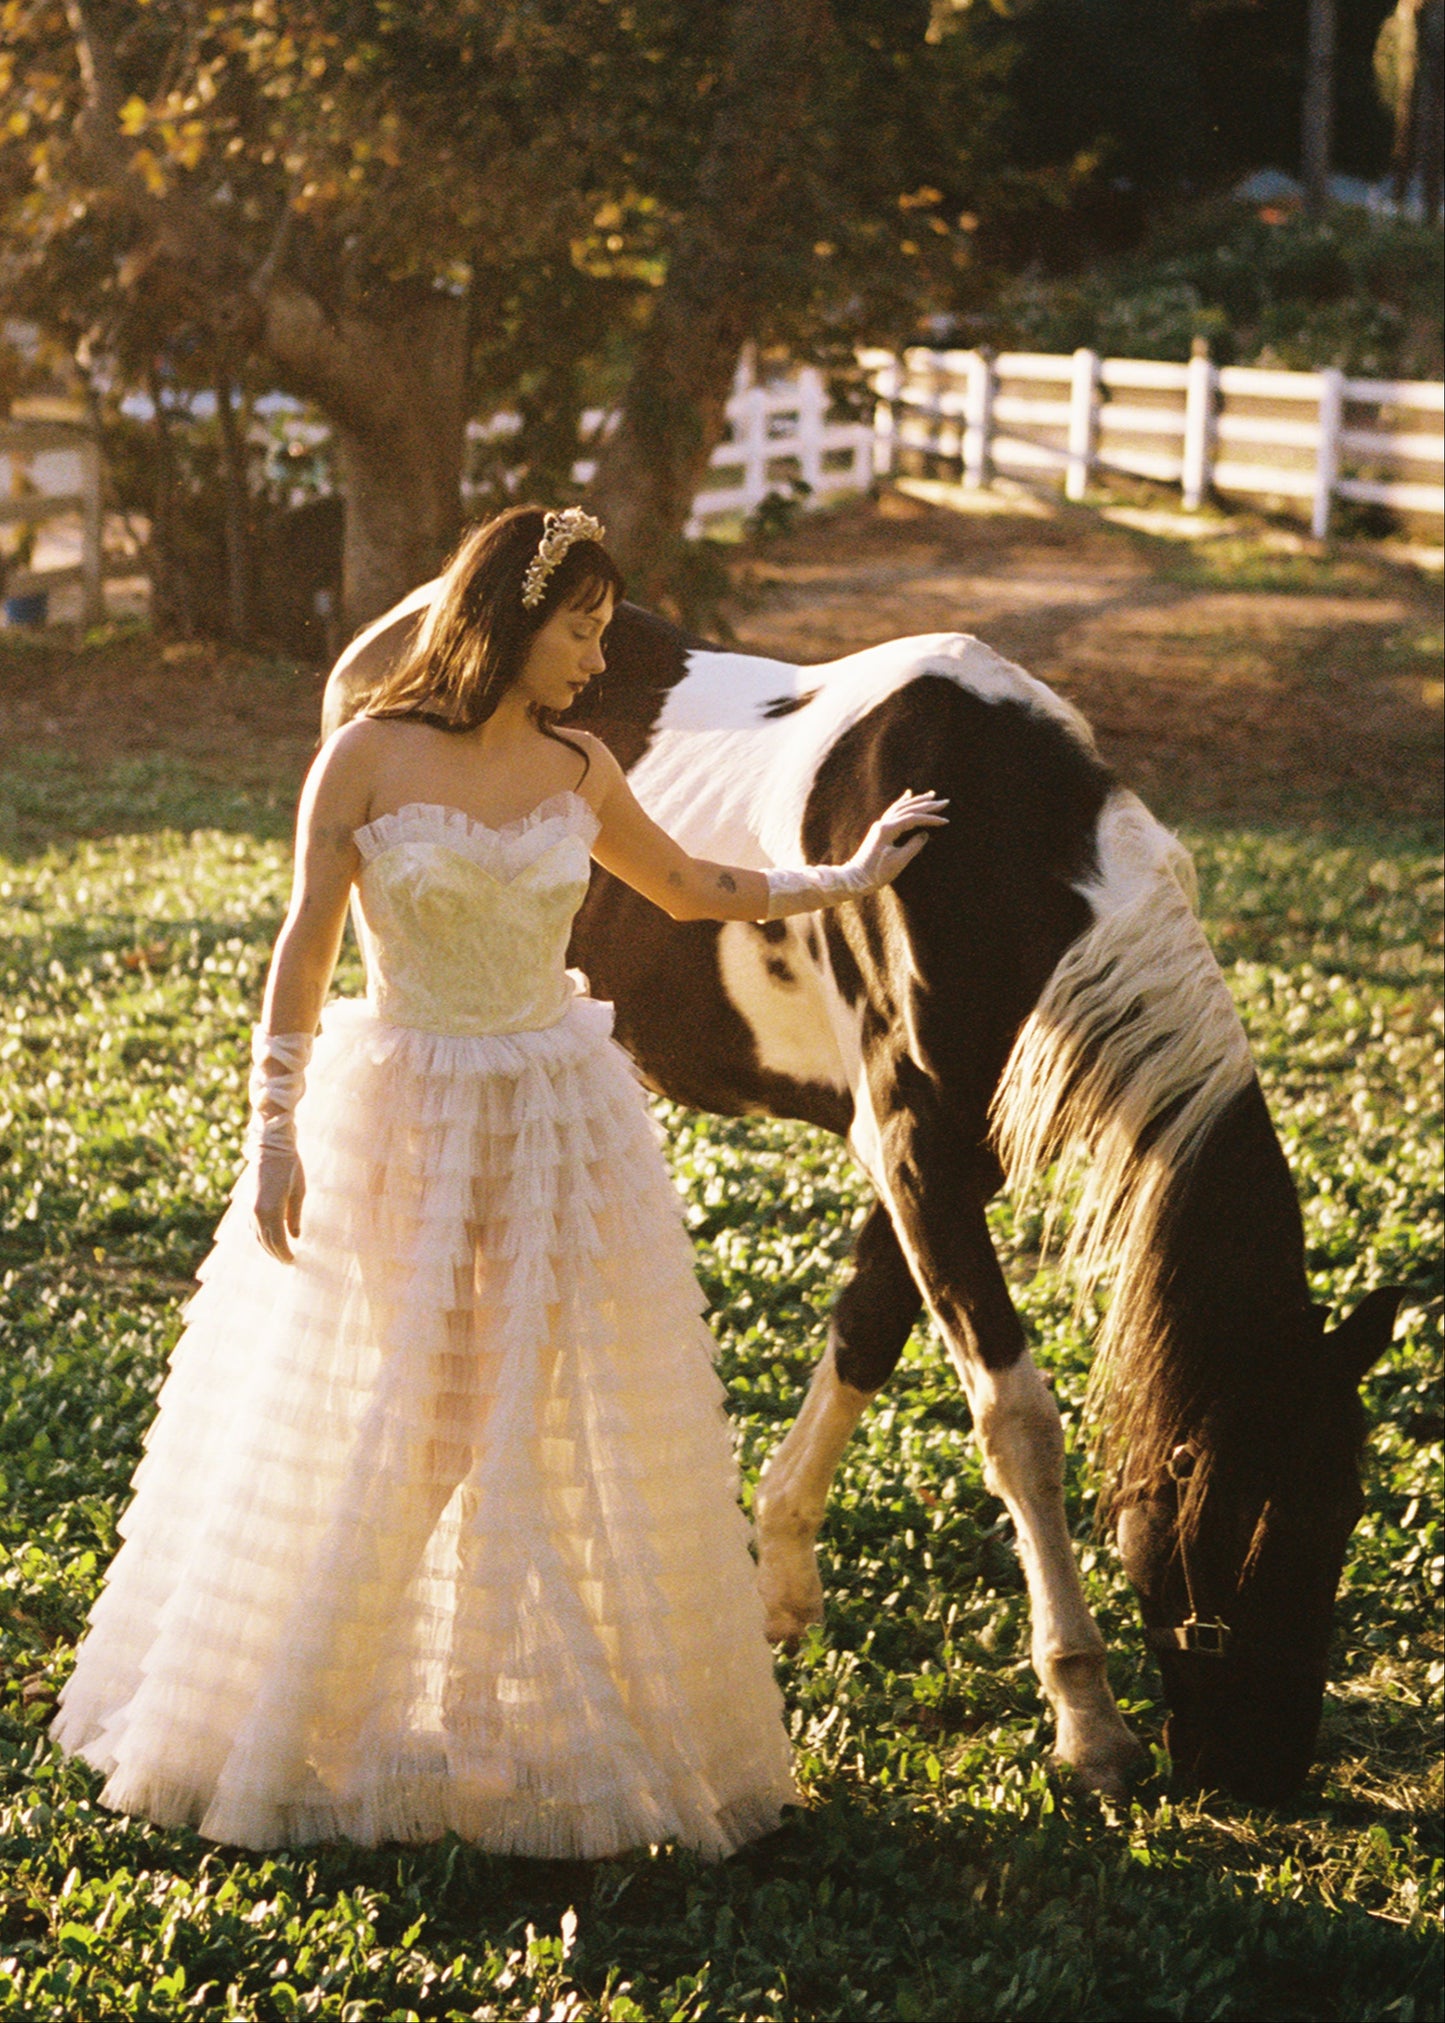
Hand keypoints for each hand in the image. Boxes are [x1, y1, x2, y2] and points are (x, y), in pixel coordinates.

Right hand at [253, 1142, 304, 1263]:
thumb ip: (295, 1216)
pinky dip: (259, 1235)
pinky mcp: (248, 1202)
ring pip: (256, 1235)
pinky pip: (251, 1226)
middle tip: (287, 1262)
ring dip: (266, 1247)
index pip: (277, 1240)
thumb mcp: (298, 1192)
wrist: (271, 1148)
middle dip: (276, 1254)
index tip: (293, 1261)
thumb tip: (295, 1236)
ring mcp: (250, 1207)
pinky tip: (266, 1239)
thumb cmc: (290, 1168)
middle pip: (265, 1241)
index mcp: (272, 1210)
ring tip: (278, 1254)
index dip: (284, 1253)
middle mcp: (257, 1212)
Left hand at [843, 788, 949, 892]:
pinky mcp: (880, 829)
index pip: (913, 818)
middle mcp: (883, 823)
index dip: (930, 819)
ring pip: (901, 807)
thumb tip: (924, 834)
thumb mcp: (899, 861)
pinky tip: (908, 795)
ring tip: (931, 794)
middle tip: (944, 801)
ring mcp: (880, 825)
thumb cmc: (877, 873)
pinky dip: (903, 803)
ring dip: (917, 800)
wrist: (857, 879)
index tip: (945, 821)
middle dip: (927, 804)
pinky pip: (894, 811)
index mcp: (887, 829)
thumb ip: (913, 846)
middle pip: (908, 809)